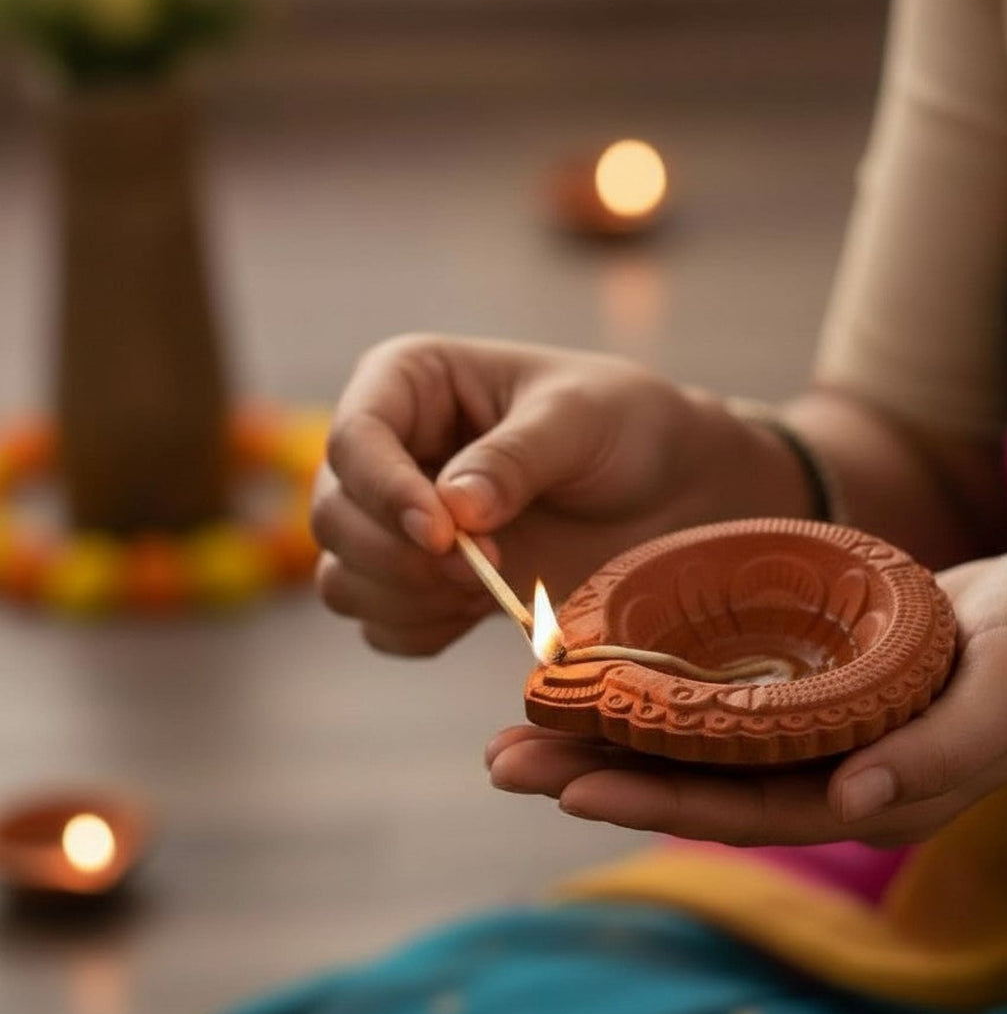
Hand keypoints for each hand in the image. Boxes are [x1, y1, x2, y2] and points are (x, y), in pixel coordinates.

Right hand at [312, 335, 804, 656]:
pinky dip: (420, 629)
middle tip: (487, 567)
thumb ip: (515, 458)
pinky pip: (381, 625)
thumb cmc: (625, 427)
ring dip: (407, 598)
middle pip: (333, 517)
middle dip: (399, 556)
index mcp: (410, 383)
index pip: (353, 438)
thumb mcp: (580, 421)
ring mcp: (399, 523)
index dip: (382, 492)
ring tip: (487, 586)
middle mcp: (390, 453)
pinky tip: (478, 611)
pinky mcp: (423, 583)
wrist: (667, 492)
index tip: (441, 535)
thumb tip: (451, 507)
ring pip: (343, 579)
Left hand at [486, 549, 1006, 846]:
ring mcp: (803, 736)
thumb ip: (939, 754)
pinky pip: (710, 700)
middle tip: (499, 759)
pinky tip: (592, 679)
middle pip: (691, 784)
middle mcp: (820, 775)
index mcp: (865, 792)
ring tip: (517, 723)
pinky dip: (649, 694)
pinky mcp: (796, 693)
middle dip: (595, 775)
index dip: (657, 801)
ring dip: (602, 736)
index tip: (571, 788)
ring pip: (687, 744)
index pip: (743, 808)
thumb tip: (850, 804)